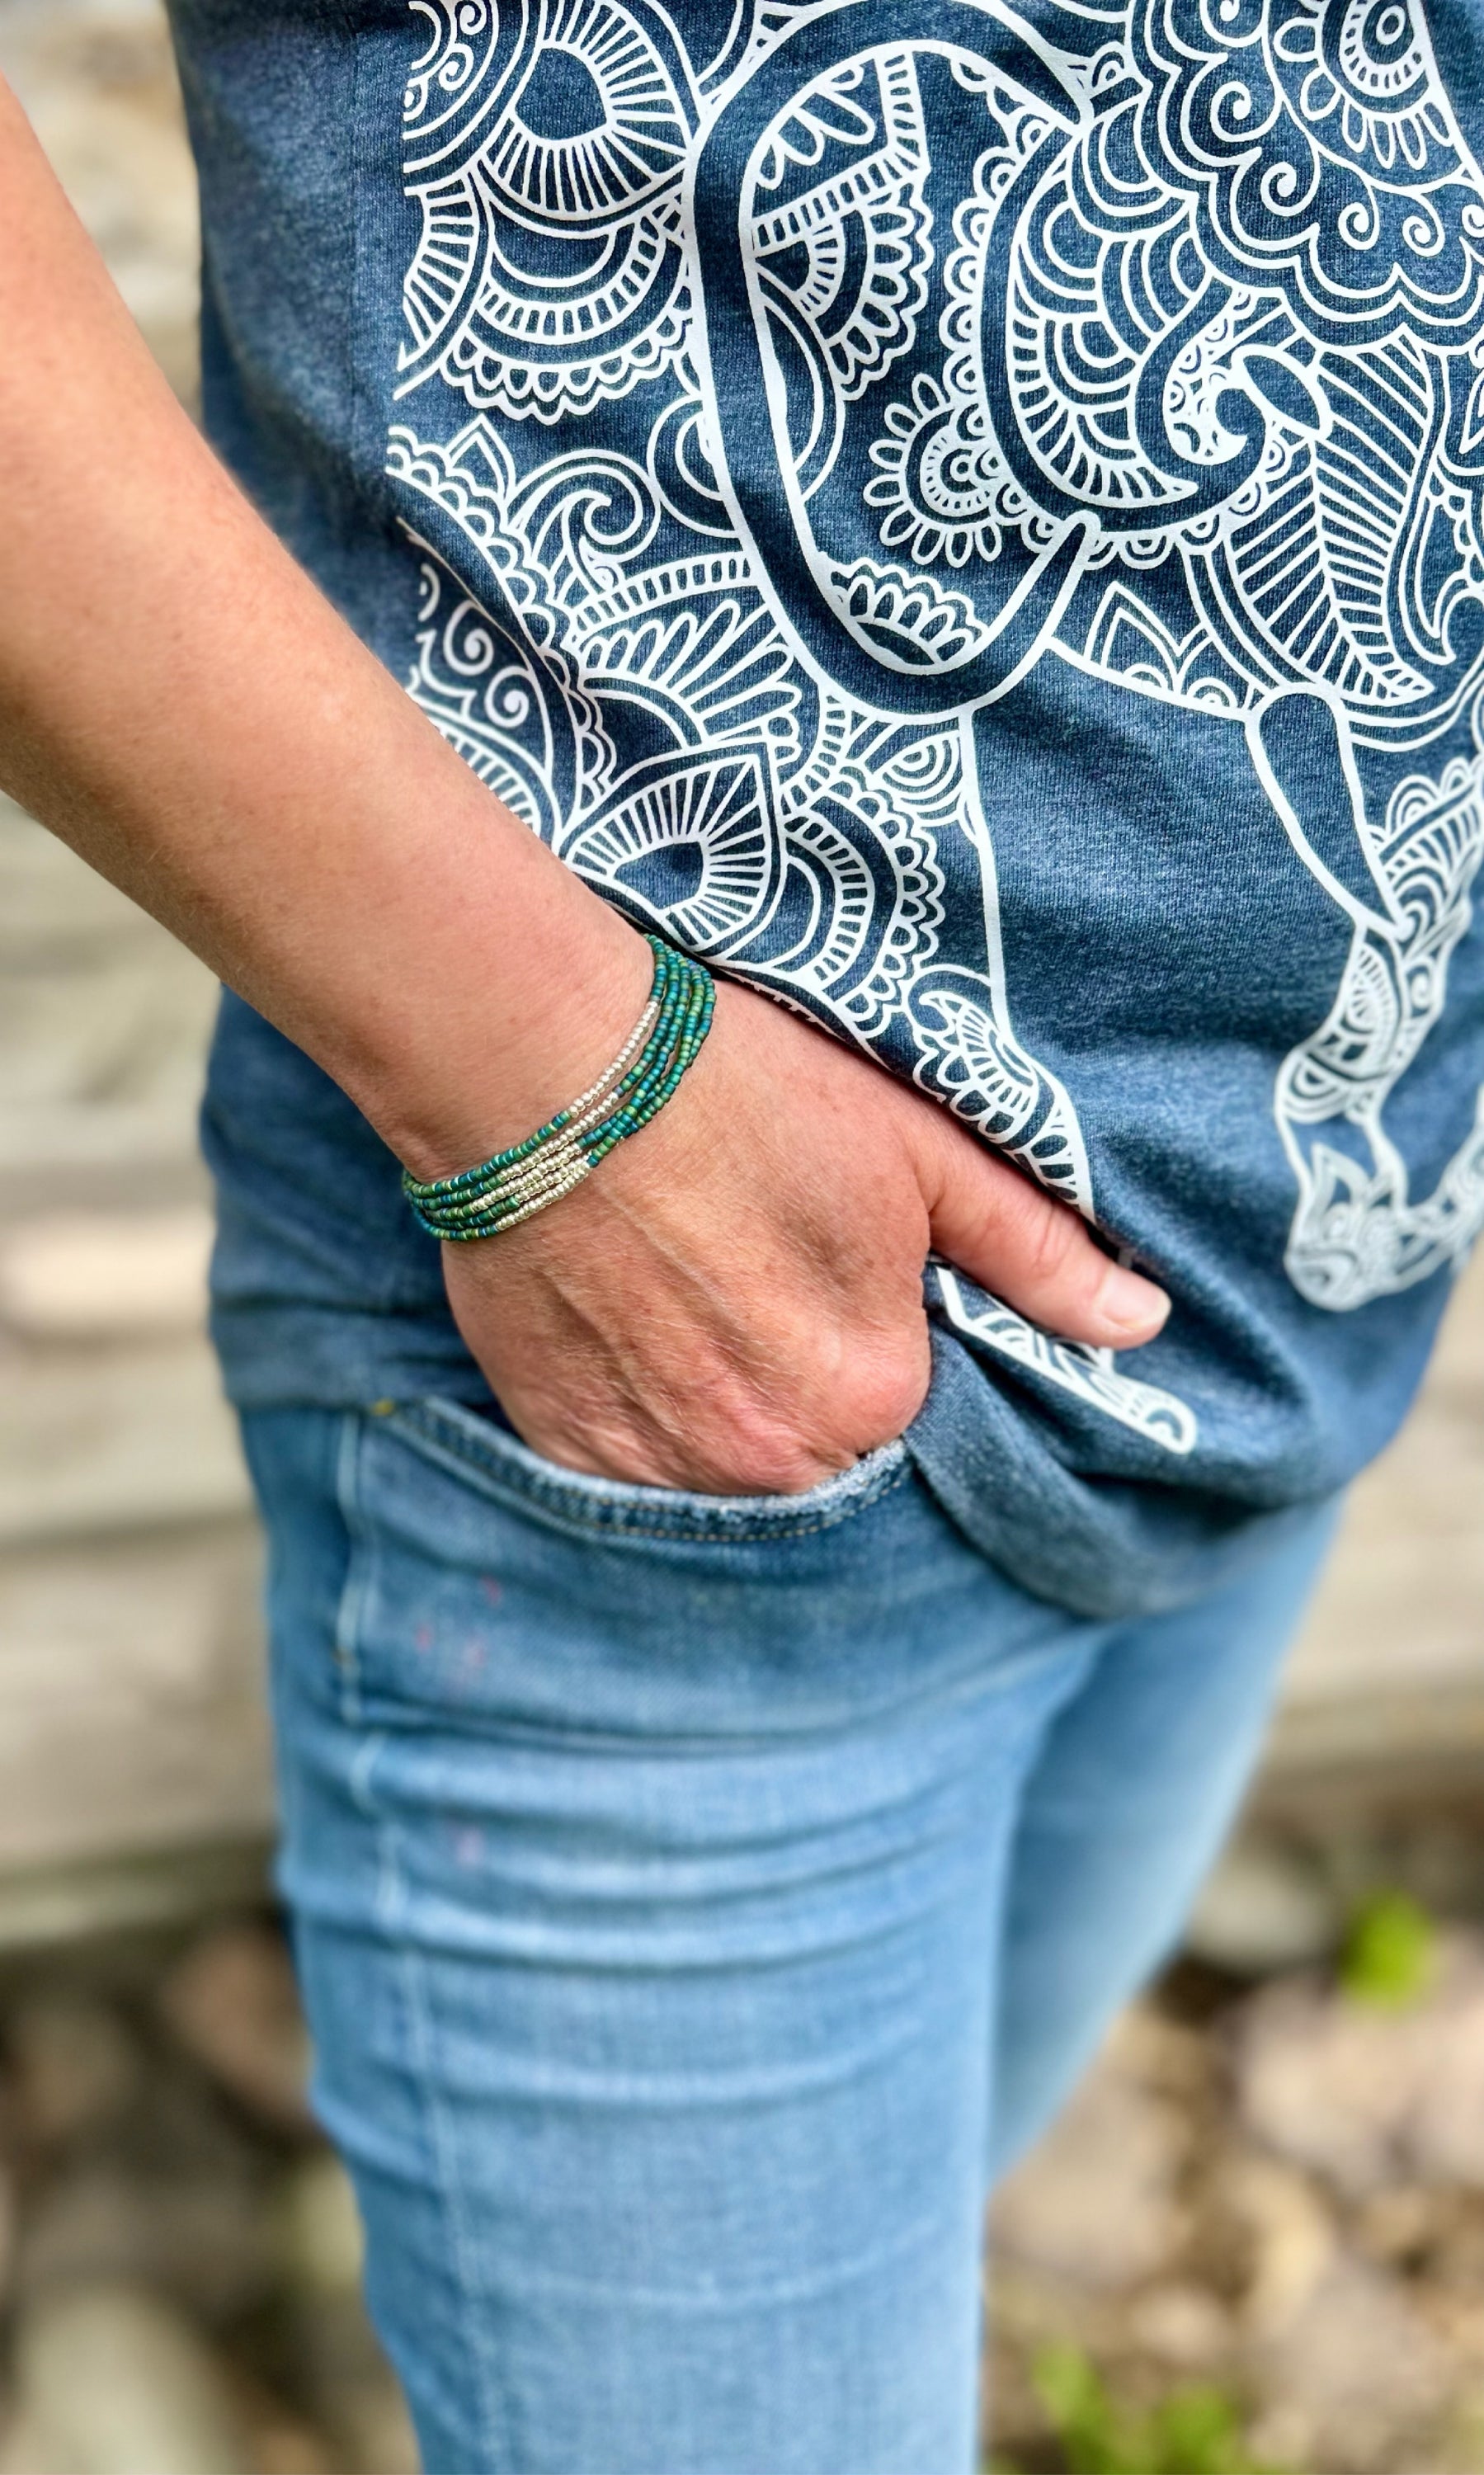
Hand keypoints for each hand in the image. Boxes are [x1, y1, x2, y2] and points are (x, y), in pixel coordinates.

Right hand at [438, 976, 1168, 1493]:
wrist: (550, 1069)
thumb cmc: (746, 1090)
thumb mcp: (919, 1149)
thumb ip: (1033, 1251)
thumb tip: (1143, 1326)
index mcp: (875, 1392)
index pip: (913, 1408)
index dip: (880, 1340)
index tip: (831, 1276)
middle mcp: (773, 1456)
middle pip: (821, 1455)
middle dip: (807, 1391)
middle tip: (755, 1282)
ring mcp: (660, 1463)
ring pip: (727, 1472)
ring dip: (727, 1417)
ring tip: (693, 1304)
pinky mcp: (567, 1448)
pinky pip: (632, 1474)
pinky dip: (643, 1424)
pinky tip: (631, 1332)